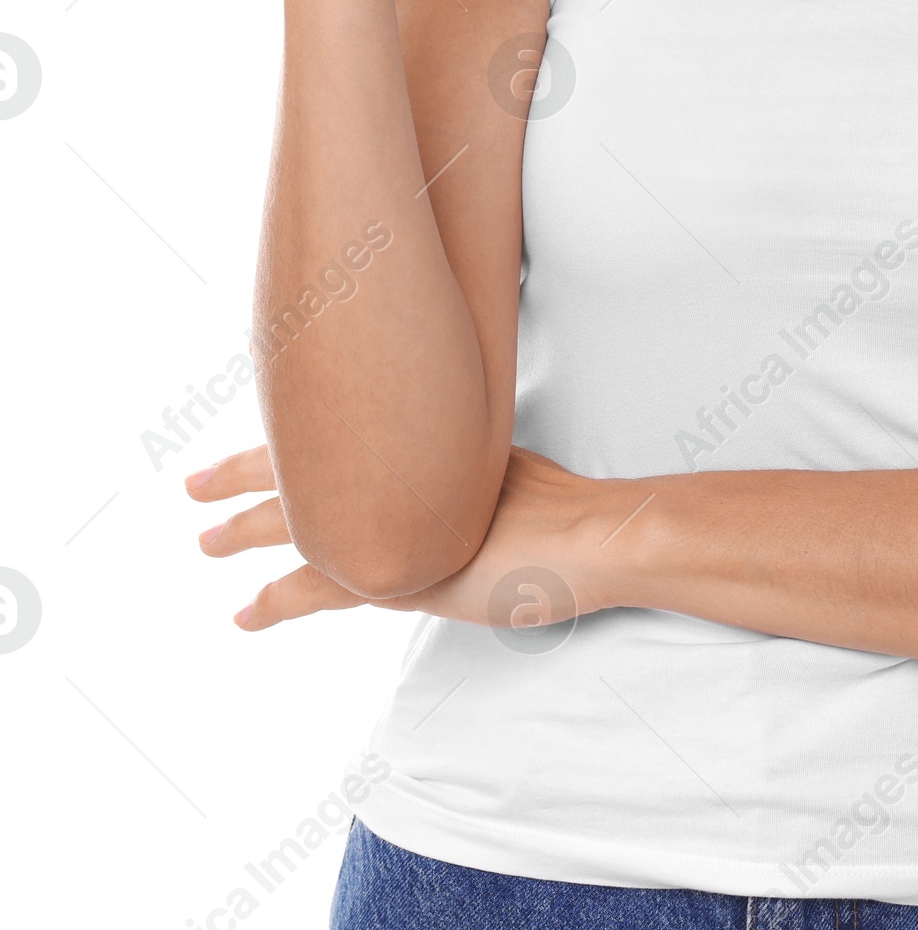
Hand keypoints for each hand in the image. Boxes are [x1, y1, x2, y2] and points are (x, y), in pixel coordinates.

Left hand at [188, 444, 640, 634]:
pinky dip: (279, 599)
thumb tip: (449, 484)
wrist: (598, 535)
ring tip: (204, 542)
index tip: (262, 433)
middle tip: (194, 483)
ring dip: (246, 532)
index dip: (296, 433)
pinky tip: (248, 612)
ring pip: (302, 520)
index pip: (343, 429)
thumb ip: (464, 480)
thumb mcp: (506, 480)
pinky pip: (322, 586)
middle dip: (246, 472)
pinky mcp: (401, 572)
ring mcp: (402, 520)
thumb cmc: (570, 511)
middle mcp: (408, 471)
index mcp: (430, 445)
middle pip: (307, 461)